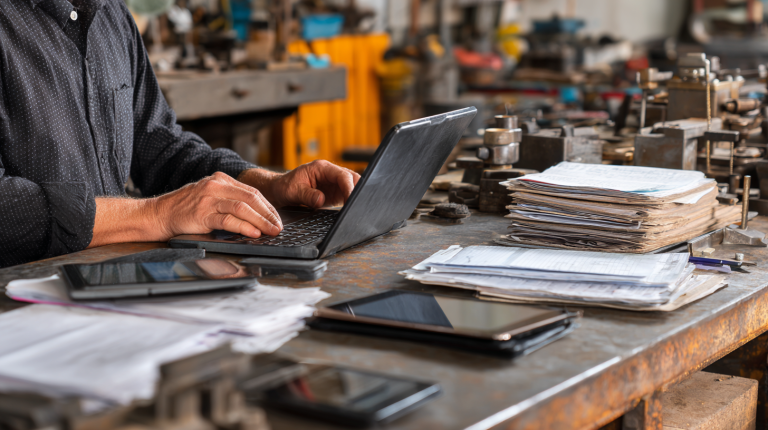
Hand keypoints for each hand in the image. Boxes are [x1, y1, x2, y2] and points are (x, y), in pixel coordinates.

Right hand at [154, 172, 282, 238]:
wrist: (160, 214)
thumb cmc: (186, 208)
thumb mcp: (210, 196)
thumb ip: (230, 200)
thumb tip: (256, 214)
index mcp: (221, 179)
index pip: (252, 192)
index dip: (268, 207)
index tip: (277, 218)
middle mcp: (216, 185)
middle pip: (251, 198)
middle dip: (268, 214)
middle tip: (278, 226)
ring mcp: (209, 199)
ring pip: (242, 208)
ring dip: (260, 221)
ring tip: (271, 231)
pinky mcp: (202, 213)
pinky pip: (228, 220)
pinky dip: (243, 227)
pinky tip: (253, 232)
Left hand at [240, 160, 360, 208]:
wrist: (280, 190)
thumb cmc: (285, 187)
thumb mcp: (293, 191)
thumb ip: (307, 195)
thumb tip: (320, 200)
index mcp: (321, 168)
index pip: (342, 175)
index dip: (349, 187)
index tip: (350, 200)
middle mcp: (330, 173)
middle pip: (352, 178)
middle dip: (357, 191)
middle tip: (357, 206)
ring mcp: (334, 182)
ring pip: (353, 186)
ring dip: (355, 196)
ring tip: (355, 209)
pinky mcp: (335, 192)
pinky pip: (347, 195)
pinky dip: (351, 202)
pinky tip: (350, 210)